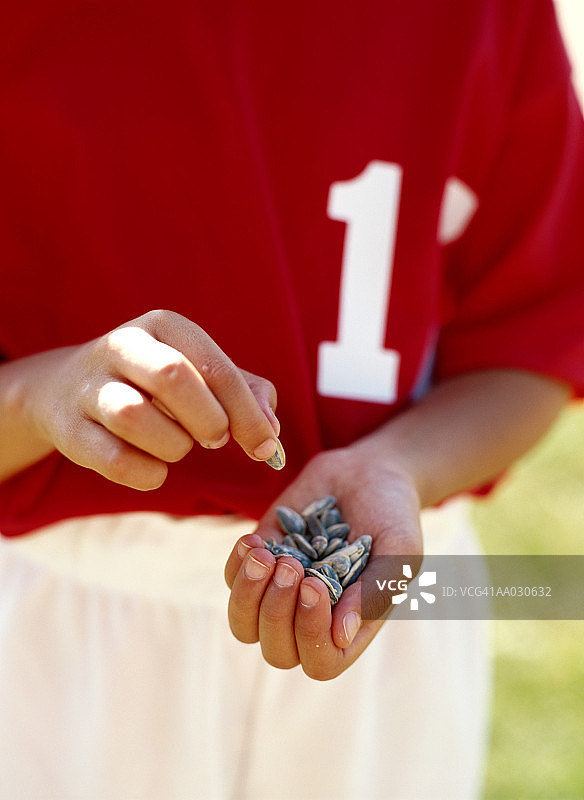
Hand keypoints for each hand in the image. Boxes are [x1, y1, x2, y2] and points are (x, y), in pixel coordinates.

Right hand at [28, 309, 279, 488]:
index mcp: (165, 326)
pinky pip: (113, 459)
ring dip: (172, 445)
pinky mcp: (68, 427)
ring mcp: (90, 386)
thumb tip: (270, 432)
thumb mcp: (202, 373)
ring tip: (177, 445)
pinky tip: (153, 468)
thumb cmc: (156, 385)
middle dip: (207, 419)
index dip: (246, 413)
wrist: (70, 389)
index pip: (215, 366)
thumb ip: (246, 394)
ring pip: (134, 416)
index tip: (265, 447)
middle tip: (216, 440)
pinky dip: (145, 473)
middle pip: (172, 377)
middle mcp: (123, 345)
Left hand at [224, 445, 422, 679]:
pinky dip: (237, 564)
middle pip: (277, 651)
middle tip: (292, 566)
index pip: (321, 661)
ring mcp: (280, 592)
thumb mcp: (399, 550)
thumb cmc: (392, 515)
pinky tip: (255, 541)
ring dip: (248, 594)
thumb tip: (339, 636)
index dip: (310, 634)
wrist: (367, 472)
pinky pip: (232, 581)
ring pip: (244, 624)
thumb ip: (374, 593)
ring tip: (268, 556)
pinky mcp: (259, 562)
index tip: (315, 584)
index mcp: (349, 626)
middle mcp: (311, 618)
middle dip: (276, 611)